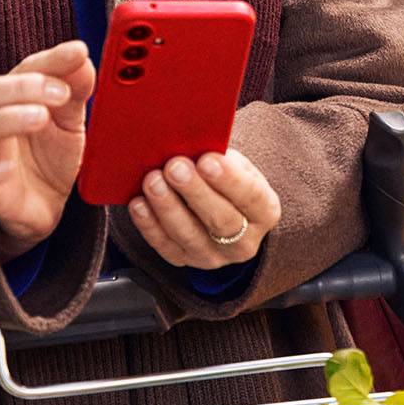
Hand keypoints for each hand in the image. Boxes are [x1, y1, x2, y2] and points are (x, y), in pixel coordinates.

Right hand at [0, 41, 94, 259]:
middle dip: (20, 86)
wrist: (46, 204)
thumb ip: (75, 88)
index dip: (50, 60)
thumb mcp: (70, 118)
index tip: (77, 53)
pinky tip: (7, 166)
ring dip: (7, 119)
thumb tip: (81, 59)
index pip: (23, 69)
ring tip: (41, 117)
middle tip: (60, 92)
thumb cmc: (50, 154)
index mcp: (12, 98)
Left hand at [129, 148, 279, 270]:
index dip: (229, 179)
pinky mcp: (185, 260)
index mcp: (264, 211)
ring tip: (153, 182)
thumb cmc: (225, 177)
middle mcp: (244, 241)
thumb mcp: (233, 163)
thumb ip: (218, 157)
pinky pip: (165, 247)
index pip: (251, 197)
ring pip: (190, 236)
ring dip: (168, 207)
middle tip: (175, 167)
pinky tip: (139, 204)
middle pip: (221, 220)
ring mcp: (214, 255)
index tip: (208, 160)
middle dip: (195, 191)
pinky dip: (149, 225)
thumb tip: (192, 144)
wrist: (218, 203)